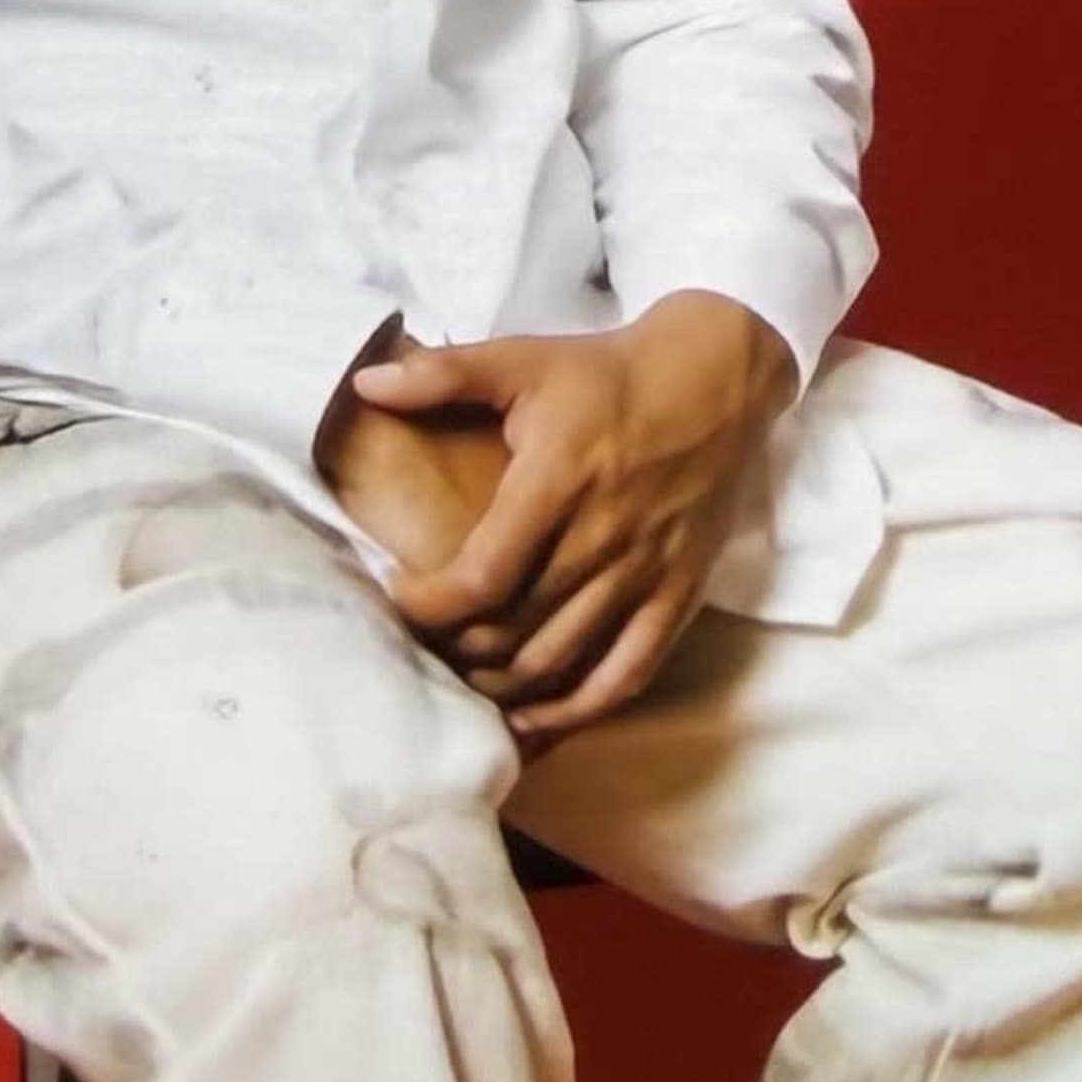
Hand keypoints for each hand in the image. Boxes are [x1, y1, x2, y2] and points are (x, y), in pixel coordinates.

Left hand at [348, 293, 797, 744]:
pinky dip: (576, 712)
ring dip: (502, 686)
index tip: (397, 598)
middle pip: (515, 629)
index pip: (483, 574)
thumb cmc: (608, 373)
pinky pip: (626, 676)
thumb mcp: (524, 358)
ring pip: (561, 661)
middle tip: (419, 643)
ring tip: (461, 677)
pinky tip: (534, 722)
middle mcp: (604, 536)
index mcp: (559, 479)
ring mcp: (646, 572)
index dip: (430, 604)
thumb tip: (365, 384)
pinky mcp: (678, 597)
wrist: (715, 379)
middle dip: (455, 647)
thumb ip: (443, 373)